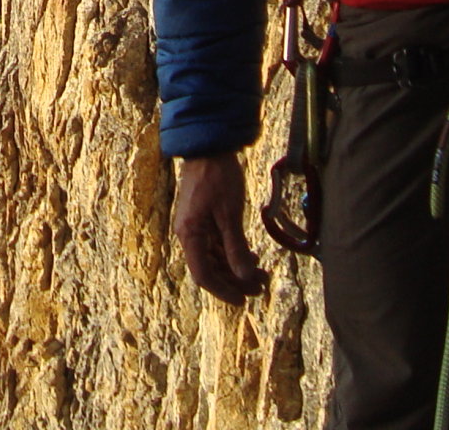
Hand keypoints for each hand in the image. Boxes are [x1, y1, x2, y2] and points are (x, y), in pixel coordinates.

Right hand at [170, 153, 268, 303]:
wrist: (208, 146)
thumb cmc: (218, 177)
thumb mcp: (231, 214)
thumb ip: (237, 248)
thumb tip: (246, 277)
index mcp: (190, 235)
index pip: (204, 275)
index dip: (224, 291)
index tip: (244, 300)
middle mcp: (188, 234)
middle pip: (210, 269)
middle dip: (235, 281)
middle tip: (260, 287)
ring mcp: (194, 226)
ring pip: (214, 258)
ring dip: (235, 268)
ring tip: (260, 273)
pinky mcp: (201, 219)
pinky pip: (215, 245)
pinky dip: (232, 254)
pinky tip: (250, 255)